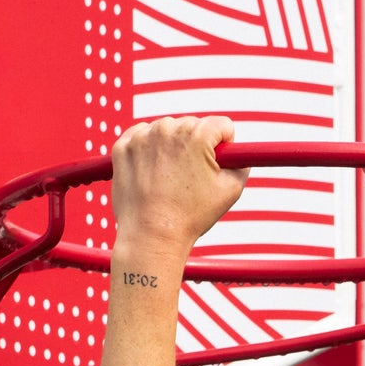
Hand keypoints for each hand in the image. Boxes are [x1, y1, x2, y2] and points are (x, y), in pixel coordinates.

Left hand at [110, 116, 248, 260]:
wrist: (151, 238)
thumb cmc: (191, 217)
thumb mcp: (231, 191)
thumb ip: (242, 163)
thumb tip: (237, 152)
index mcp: (197, 134)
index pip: (221, 126)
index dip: (223, 149)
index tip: (214, 168)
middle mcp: (168, 127)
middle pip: (192, 127)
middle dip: (194, 149)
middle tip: (187, 181)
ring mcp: (142, 136)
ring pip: (166, 132)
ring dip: (170, 149)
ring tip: (168, 181)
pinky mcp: (122, 147)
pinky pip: (141, 139)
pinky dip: (147, 153)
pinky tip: (151, 175)